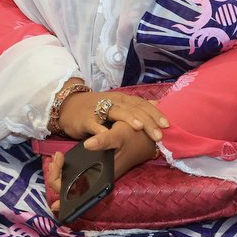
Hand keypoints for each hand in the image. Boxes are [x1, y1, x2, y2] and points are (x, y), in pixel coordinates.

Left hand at [45, 122, 159, 214]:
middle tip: (57, 157)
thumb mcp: (119, 134)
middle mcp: (98, 180)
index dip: (60, 181)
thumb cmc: (134, 136)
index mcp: (103, 177)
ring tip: (58, 157)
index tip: (58, 161)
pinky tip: (63, 161)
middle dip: (57, 175)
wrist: (149, 137)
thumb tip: (87, 145)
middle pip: (70, 189)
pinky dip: (68, 171)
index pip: (75, 191)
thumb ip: (104, 140)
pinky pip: (79, 177)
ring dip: (61, 173)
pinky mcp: (98, 170)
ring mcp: (97, 176)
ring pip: (73, 183)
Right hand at [54, 88, 168, 143]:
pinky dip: (101, 131)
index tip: (167, 124)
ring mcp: (98, 109)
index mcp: (122, 99)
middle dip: (147, 121)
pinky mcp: (85, 119)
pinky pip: (94, 125)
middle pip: (133, 109)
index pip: (142, 104)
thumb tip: (159, 107)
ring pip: (116, 112)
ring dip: (128, 119)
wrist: (68, 106)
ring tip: (139, 128)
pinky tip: (109, 137)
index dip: (155, 113)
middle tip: (159, 134)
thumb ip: (135, 108)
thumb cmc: (97, 109)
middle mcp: (112, 102)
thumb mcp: (118, 106)